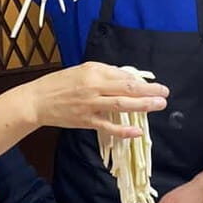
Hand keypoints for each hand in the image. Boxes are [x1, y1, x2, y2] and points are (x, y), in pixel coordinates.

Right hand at [22, 62, 168, 137]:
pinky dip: (123, 131)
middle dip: (149, 91)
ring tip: (158, 105)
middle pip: (127, 89)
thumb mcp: (82, 70)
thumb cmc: (59, 84)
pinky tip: (138, 132)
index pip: (124, 76)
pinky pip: (108, 127)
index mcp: (93, 72)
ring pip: (121, 105)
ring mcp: (90, 105)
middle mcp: (94, 87)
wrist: (37, 101)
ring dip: (142, 106)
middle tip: (165, 94)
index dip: (142, 81)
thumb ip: (104, 73)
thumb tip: (127, 78)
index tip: (156, 85)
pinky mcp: (86, 121)